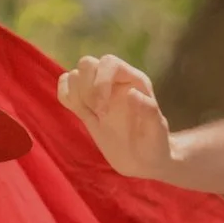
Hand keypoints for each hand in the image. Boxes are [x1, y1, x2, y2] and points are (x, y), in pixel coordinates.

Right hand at [56, 54, 172, 178]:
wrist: (145, 160)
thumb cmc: (155, 144)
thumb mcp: (158, 132)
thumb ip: (150, 111)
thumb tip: (131, 93)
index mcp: (133, 80)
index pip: (109, 62)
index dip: (101, 80)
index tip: (103, 109)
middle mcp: (114, 81)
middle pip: (87, 64)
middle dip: (87, 88)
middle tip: (98, 113)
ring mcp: (98, 92)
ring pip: (74, 76)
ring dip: (77, 96)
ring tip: (92, 116)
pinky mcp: (86, 106)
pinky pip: (66, 90)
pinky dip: (66, 97)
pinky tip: (82, 113)